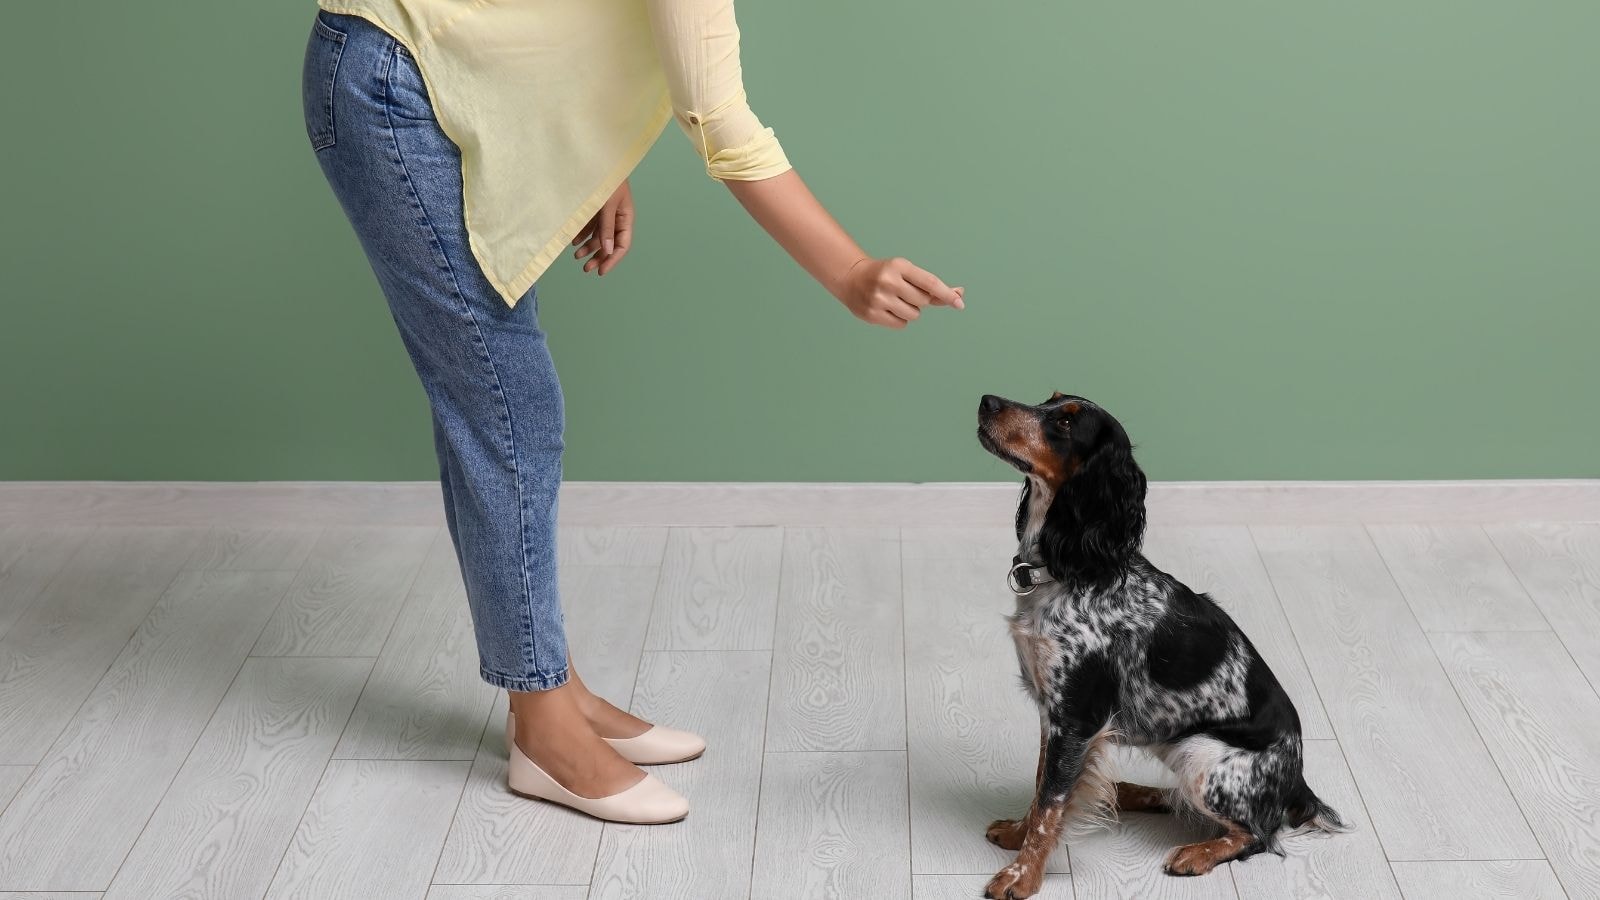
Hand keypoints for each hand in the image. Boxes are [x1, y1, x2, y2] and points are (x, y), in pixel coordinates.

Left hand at [572, 180, 632, 275]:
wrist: (597, 156)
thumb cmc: (606, 179)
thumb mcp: (606, 204)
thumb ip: (606, 227)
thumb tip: (607, 251)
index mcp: (625, 217)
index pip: (622, 245)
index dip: (612, 260)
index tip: (600, 271)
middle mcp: (617, 217)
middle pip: (610, 243)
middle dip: (598, 256)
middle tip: (586, 269)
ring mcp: (606, 212)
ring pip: (599, 236)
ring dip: (589, 247)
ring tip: (576, 256)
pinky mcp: (595, 207)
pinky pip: (590, 225)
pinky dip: (583, 234)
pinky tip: (574, 241)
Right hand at [835, 256, 964, 329]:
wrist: (851, 278)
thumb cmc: (886, 275)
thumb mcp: (906, 272)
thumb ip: (931, 285)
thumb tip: (959, 294)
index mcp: (899, 266)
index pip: (929, 282)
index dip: (946, 294)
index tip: (960, 303)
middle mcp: (888, 281)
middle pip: (923, 301)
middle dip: (920, 300)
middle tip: (904, 292)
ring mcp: (879, 299)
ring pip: (913, 315)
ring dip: (909, 310)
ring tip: (893, 300)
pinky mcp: (872, 314)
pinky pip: (901, 324)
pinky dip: (899, 319)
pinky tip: (887, 309)